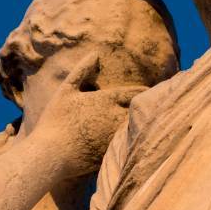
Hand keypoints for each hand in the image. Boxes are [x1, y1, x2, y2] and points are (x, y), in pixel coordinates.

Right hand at [34, 52, 145, 176]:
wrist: (50, 156)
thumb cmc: (55, 121)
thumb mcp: (66, 91)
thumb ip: (81, 71)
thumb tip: (95, 53)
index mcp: (106, 100)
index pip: (134, 93)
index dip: (144, 91)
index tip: (152, 90)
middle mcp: (115, 117)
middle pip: (141, 109)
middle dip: (150, 106)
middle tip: (160, 103)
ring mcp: (116, 136)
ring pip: (138, 127)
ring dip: (145, 123)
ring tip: (155, 121)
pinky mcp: (114, 153)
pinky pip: (131, 145)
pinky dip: (137, 141)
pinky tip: (140, 141)